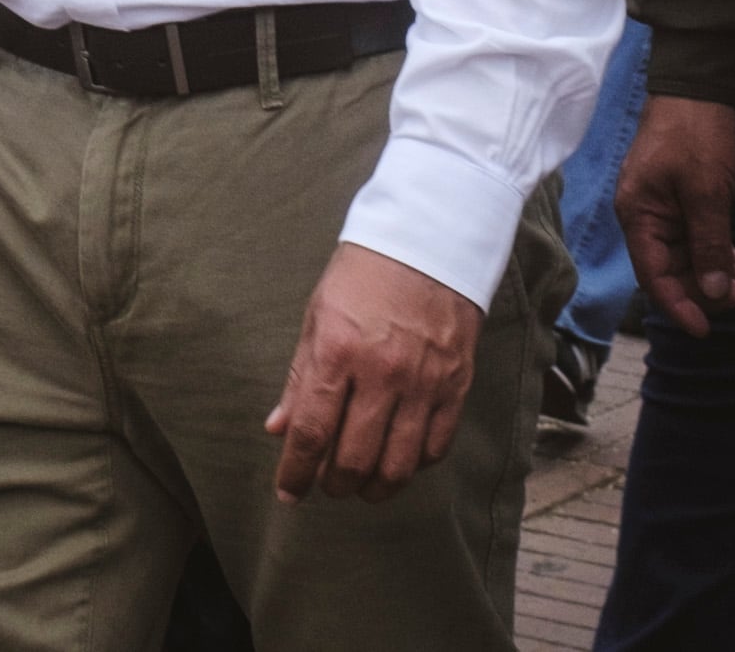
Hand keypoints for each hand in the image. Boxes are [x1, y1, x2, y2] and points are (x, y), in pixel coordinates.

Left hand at [263, 243, 484, 501]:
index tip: (288, 493)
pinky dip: (414, 466)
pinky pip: (435, 448)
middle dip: (334, 485)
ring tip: (362, 485)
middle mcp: (381, 373)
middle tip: (327, 485)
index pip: (310, 433)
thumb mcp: (318, 317)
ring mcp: (423, 383)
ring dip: (374, 488)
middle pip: (353, 459)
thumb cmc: (363, 276)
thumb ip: (299, 378)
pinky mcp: (456, 386)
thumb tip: (278, 429)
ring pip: (397, 466)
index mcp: (338, 352)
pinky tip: (399, 460)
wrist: (428, 242)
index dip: (296, 472)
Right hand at [615, 94, 734, 337]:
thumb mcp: (707, 191)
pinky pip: (699, 238)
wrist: (700, 85)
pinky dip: (721, 252)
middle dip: (707, 289)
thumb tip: (711, 291)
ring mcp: (663, 208)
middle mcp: (645, 216)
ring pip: (689, 257)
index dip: (678, 306)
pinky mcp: (682, 200)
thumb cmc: (696, 133)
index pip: (653, 276)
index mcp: (638, 214)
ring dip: (719, 272)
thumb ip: (709, 244)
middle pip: (671, 270)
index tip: (704, 329)